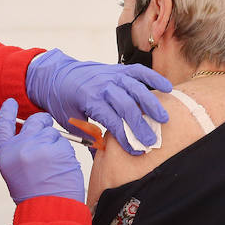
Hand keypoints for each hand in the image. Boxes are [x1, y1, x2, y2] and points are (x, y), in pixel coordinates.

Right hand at [0, 99, 84, 202]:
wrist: (48, 210)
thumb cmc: (32, 195)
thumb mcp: (14, 171)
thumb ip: (18, 150)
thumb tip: (31, 132)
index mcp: (5, 153)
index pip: (3, 125)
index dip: (8, 112)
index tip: (11, 102)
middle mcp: (20, 145)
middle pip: (35, 121)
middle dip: (43, 124)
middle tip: (47, 140)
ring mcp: (40, 145)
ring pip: (53, 133)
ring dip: (56, 146)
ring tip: (53, 168)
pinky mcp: (59, 149)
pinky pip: (66, 144)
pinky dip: (66, 154)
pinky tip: (62, 170)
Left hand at [25, 49, 171, 153]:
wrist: (57, 75)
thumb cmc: (63, 100)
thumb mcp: (71, 120)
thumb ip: (89, 136)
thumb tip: (105, 156)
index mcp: (89, 99)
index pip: (112, 121)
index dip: (125, 137)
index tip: (136, 150)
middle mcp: (103, 86)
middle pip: (127, 106)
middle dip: (141, 126)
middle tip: (152, 141)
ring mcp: (112, 75)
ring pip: (136, 89)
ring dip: (151, 104)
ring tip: (163, 119)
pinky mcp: (118, 69)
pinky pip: (139, 72)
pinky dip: (154, 78)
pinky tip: (167, 88)